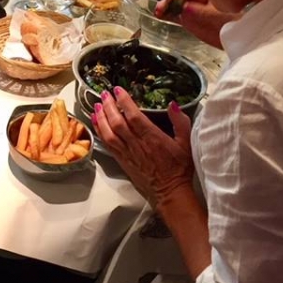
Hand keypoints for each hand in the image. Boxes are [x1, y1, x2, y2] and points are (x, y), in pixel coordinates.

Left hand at [94, 88, 194, 205]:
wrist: (170, 192)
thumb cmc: (179, 167)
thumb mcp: (187, 143)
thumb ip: (181, 122)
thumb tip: (173, 104)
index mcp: (152, 138)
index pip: (134, 116)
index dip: (124, 102)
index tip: (118, 90)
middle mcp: (137, 145)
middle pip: (118, 123)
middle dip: (109, 106)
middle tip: (104, 94)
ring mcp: (127, 153)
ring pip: (109, 133)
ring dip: (101, 118)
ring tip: (96, 105)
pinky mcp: (122, 161)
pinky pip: (107, 144)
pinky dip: (99, 131)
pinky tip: (95, 122)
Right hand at [154, 0, 236, 49]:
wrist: (240, 37)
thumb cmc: (233, 22)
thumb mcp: (216, 15)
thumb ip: (200, 12)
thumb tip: (183, 9)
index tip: (167, 2)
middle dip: (169, 0)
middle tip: (160, 8)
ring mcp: (195, 8)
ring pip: (177, 4)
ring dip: (167, 7)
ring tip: (158, 12)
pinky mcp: (193, 20)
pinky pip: (179, 15)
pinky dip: (170, 15)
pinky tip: (160, 15)